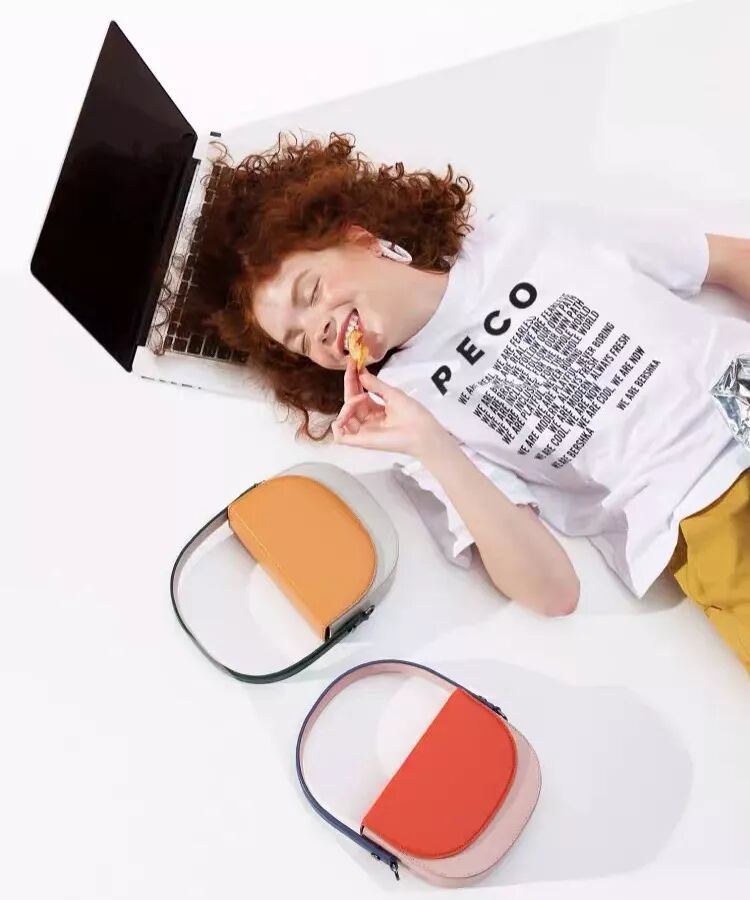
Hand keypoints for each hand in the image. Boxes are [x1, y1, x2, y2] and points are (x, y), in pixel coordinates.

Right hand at [332, 357, 446, 456]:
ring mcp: (364, 431)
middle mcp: (368, 420)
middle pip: (350, 403)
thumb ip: (376, 385)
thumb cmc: (413, 414)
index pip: (359, 394)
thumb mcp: (393, 394)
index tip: (352, 363)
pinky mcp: (361, 441)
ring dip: (348, 405)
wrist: (422, 432)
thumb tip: (361, 373)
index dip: (354, 380)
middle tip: (352, 371)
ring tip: (361, 398)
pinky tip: (346, 415)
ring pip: (344, 417)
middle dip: (349, 385)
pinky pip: (340, 436)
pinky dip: (338, 425)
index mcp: (376, 410)